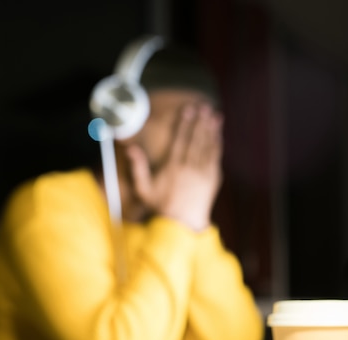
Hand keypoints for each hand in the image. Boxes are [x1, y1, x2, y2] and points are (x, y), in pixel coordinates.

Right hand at [125, 104, 222, 230]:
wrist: (182, 225)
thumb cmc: (160, 207)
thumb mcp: (143, 190)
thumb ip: (137, 168)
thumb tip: (130, 148)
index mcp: (173, 168)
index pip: (180, 140)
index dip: (184, 123)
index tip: (187, 109)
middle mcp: (190, 169)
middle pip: (196, 139)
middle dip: (199, 121)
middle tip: (202, 106)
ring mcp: (203, 174)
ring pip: (208, 146)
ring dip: (211, 129)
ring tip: (213, 115)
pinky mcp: (213, 180)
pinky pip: (215, 157)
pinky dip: (217, 143)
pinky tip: (218, 133)